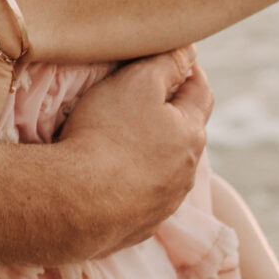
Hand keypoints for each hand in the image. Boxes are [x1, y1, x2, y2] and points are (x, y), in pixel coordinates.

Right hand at [56, 50, 211, 256]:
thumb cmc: (108, 132)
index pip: (201, 92)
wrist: (78, 202)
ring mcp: (164, 204)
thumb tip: (189, 51)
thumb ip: (166, 63)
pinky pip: (141, 198)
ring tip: (122, 140)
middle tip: (143, 97)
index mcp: (191, 134)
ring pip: (165, 169)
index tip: (176, 58)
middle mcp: (186, 173)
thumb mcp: (138, 82)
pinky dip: (131, 184)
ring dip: (151, 153)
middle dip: (169, 114)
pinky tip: (109, 179)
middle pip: (184, 134)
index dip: (189, 70)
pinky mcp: (140, 227)